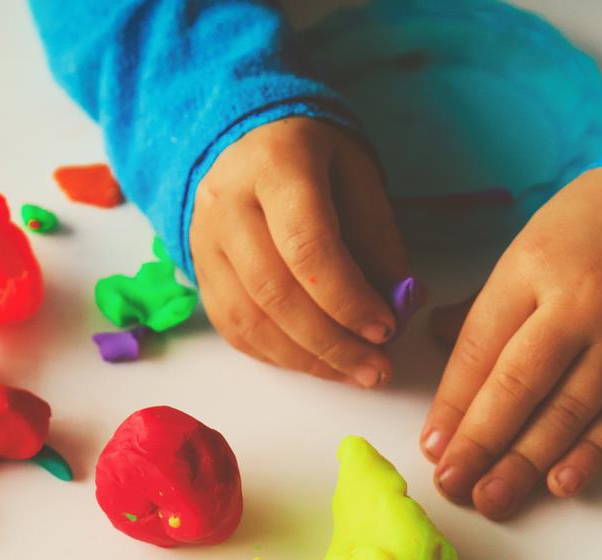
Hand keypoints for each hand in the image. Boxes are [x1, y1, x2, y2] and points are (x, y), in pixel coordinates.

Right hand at [190, 117, 408, 386]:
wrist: (249, 144)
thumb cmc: (314, 161)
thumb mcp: (358, 176)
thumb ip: (378, 238)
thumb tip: (400, 304)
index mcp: (275, 167)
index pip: (307, 245)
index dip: (348, 297)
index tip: (386, 327)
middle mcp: (227, 203)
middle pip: (274, 290)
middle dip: (331, 341)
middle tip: (376, 367)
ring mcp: (205, 241)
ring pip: (250, 319)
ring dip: (307, 359)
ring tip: (354, 373)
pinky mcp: (201, 274)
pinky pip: (235, 330)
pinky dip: (280, 356)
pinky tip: (319, 362)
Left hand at [420, 169, 601, 518]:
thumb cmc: (597, 225)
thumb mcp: (531, 245)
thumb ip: (489, 304)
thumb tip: (436, 343)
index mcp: (531, 268)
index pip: (480, 348)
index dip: (453, 404)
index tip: (432, 447)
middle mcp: (579, 302)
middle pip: (519, 385)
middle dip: (480, 443)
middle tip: (453, 485)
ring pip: (570, 409)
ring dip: (527, 462)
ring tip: (493, 499)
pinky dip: (591, 454)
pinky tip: (560, 483)